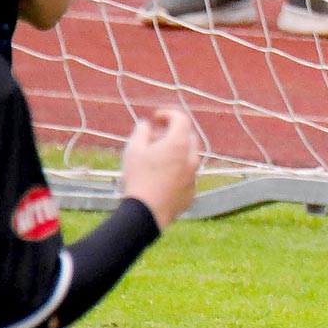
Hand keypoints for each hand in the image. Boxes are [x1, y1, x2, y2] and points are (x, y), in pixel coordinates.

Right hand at [120, 108, 201, 228]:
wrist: (146, 213)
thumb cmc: (138, 179)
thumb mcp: (133, 150)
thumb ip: (141, 131)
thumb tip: (146, 124)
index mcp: (179, 144)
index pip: (181, 119)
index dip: (168, 114)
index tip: (156, 118)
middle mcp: (191, 158)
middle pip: (188, 137)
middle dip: (173, 132)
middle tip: (154, 137)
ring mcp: (194, 176)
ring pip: (188, 157)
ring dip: (175, 152)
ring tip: (155, 157)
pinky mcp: (191, 191)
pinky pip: (186, 175)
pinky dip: (177, 170)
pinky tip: (160, 177)